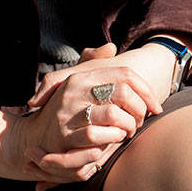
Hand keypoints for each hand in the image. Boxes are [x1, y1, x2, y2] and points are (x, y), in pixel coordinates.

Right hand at [19, 44, 165, 188]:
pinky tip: (114, 142)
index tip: (155, 107)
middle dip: (139, 110)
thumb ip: (93, 62)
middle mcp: (75, 90)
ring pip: (114, 115)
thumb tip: (110, 48)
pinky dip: (113, 140)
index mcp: (82, 75)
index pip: (125, 74)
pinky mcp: (66, 136)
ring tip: (128, 133)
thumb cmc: (65, 110)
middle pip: (123, 93)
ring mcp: (69, 112)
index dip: (146, 91)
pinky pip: (98, 136)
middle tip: (139, 122)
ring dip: (128, 127)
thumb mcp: (77, 84)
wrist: (36, 137)